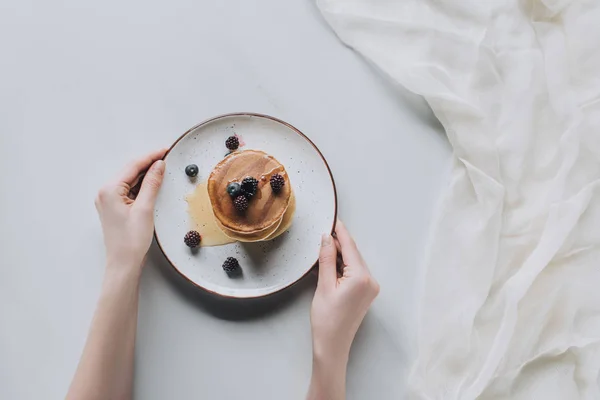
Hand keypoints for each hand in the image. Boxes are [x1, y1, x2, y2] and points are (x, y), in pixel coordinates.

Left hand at [95, 148, 166, 274]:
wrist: (123, 263)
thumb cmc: (131, 241)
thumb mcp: (145, 209)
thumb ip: (152, 184)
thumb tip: (159, 166)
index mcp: (109, 190)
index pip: (133, 166)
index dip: (151, 156)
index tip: (166, 150)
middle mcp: (105, 192)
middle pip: (130, 171)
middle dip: (149, 164)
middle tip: (168, 158)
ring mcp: (108, 200)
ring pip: (130, 180)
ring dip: (146, 175)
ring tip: (164, 170)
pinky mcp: (114, 207)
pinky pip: (129, 190)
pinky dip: (141, 186)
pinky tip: (153, 184)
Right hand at [307, 220, 378, 399]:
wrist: (332, 346)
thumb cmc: (327, 320)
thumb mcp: (323, 285)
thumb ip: (326, 259)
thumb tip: (327, 238)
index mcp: (362, 277)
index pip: (350, 247)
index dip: (341, 232)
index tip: (333, 219)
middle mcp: (371, 281)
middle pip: (353, 254)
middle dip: (339, 243)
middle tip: (323, 233)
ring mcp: (370, 288)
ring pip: (354, 262)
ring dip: (340, 255)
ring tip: (323, 249)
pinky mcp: (366, 293)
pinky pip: (355, 272)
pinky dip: (343, 266)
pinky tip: (330, 264)